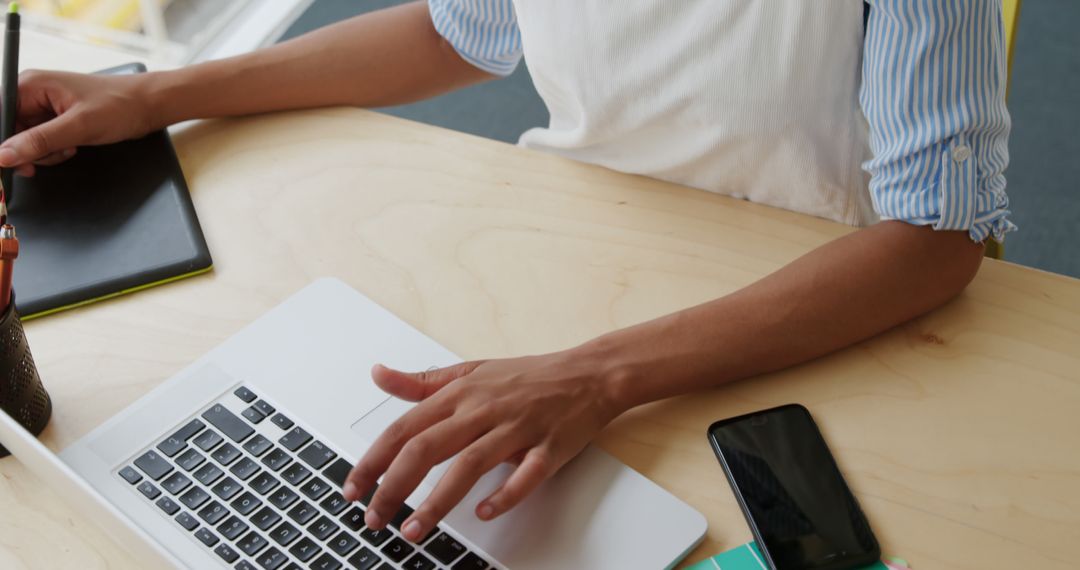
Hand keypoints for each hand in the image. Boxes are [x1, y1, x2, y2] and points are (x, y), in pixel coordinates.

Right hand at [0, 70, 157, 175]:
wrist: (149, 106)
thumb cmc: (120, 105)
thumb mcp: (78, 127)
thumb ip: (39, 141)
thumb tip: (3, 155)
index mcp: (29, 85)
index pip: (0, 116)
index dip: (4, 142)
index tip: (10, 162)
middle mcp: (33, 93)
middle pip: (10, 132)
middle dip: (30, 149)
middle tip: (56, 152)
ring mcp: (44, 108)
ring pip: (26, 141)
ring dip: (46, 152)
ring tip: (71, 146)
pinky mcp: (57, 121)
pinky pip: (43, 142)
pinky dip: (56, 151)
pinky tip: (74, 146)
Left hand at [342, 350, 625, 542]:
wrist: (590, 375)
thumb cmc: (529, 377)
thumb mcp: (471, 372)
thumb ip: (422, 382)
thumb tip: (379, 375)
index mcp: (460, 394)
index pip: (405, 428)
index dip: (373, 459)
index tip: (352, 487)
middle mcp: (484, 410)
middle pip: (427, 448)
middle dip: (393, 486)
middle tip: (373, 518)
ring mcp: (517, 429)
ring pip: (469, 465)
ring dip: (437, 501)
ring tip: (413, 530)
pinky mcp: (549, 448)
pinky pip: (525, 475)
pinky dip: (504, 495)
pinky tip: (483, 513)